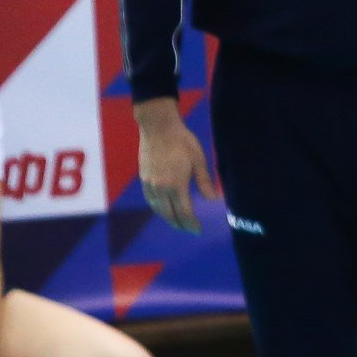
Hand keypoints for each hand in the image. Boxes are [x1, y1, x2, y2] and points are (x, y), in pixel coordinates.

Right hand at [136, 99, 218, 233]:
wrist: (158, 127)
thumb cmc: (182, 141)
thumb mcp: (198, 159)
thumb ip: (204, 182)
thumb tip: (213, 200)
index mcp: (176, 185)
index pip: (184, 213)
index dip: (191, 224)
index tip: (198, 230)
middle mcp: (161, 188)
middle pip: (170, 215)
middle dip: (180, 225)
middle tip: (189, 229)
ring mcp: (150, 184)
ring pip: (158, 210)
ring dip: (168, 218)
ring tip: (178, 222)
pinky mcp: (144, 179)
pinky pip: (150, 201)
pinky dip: (158, 209)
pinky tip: (164, 208)